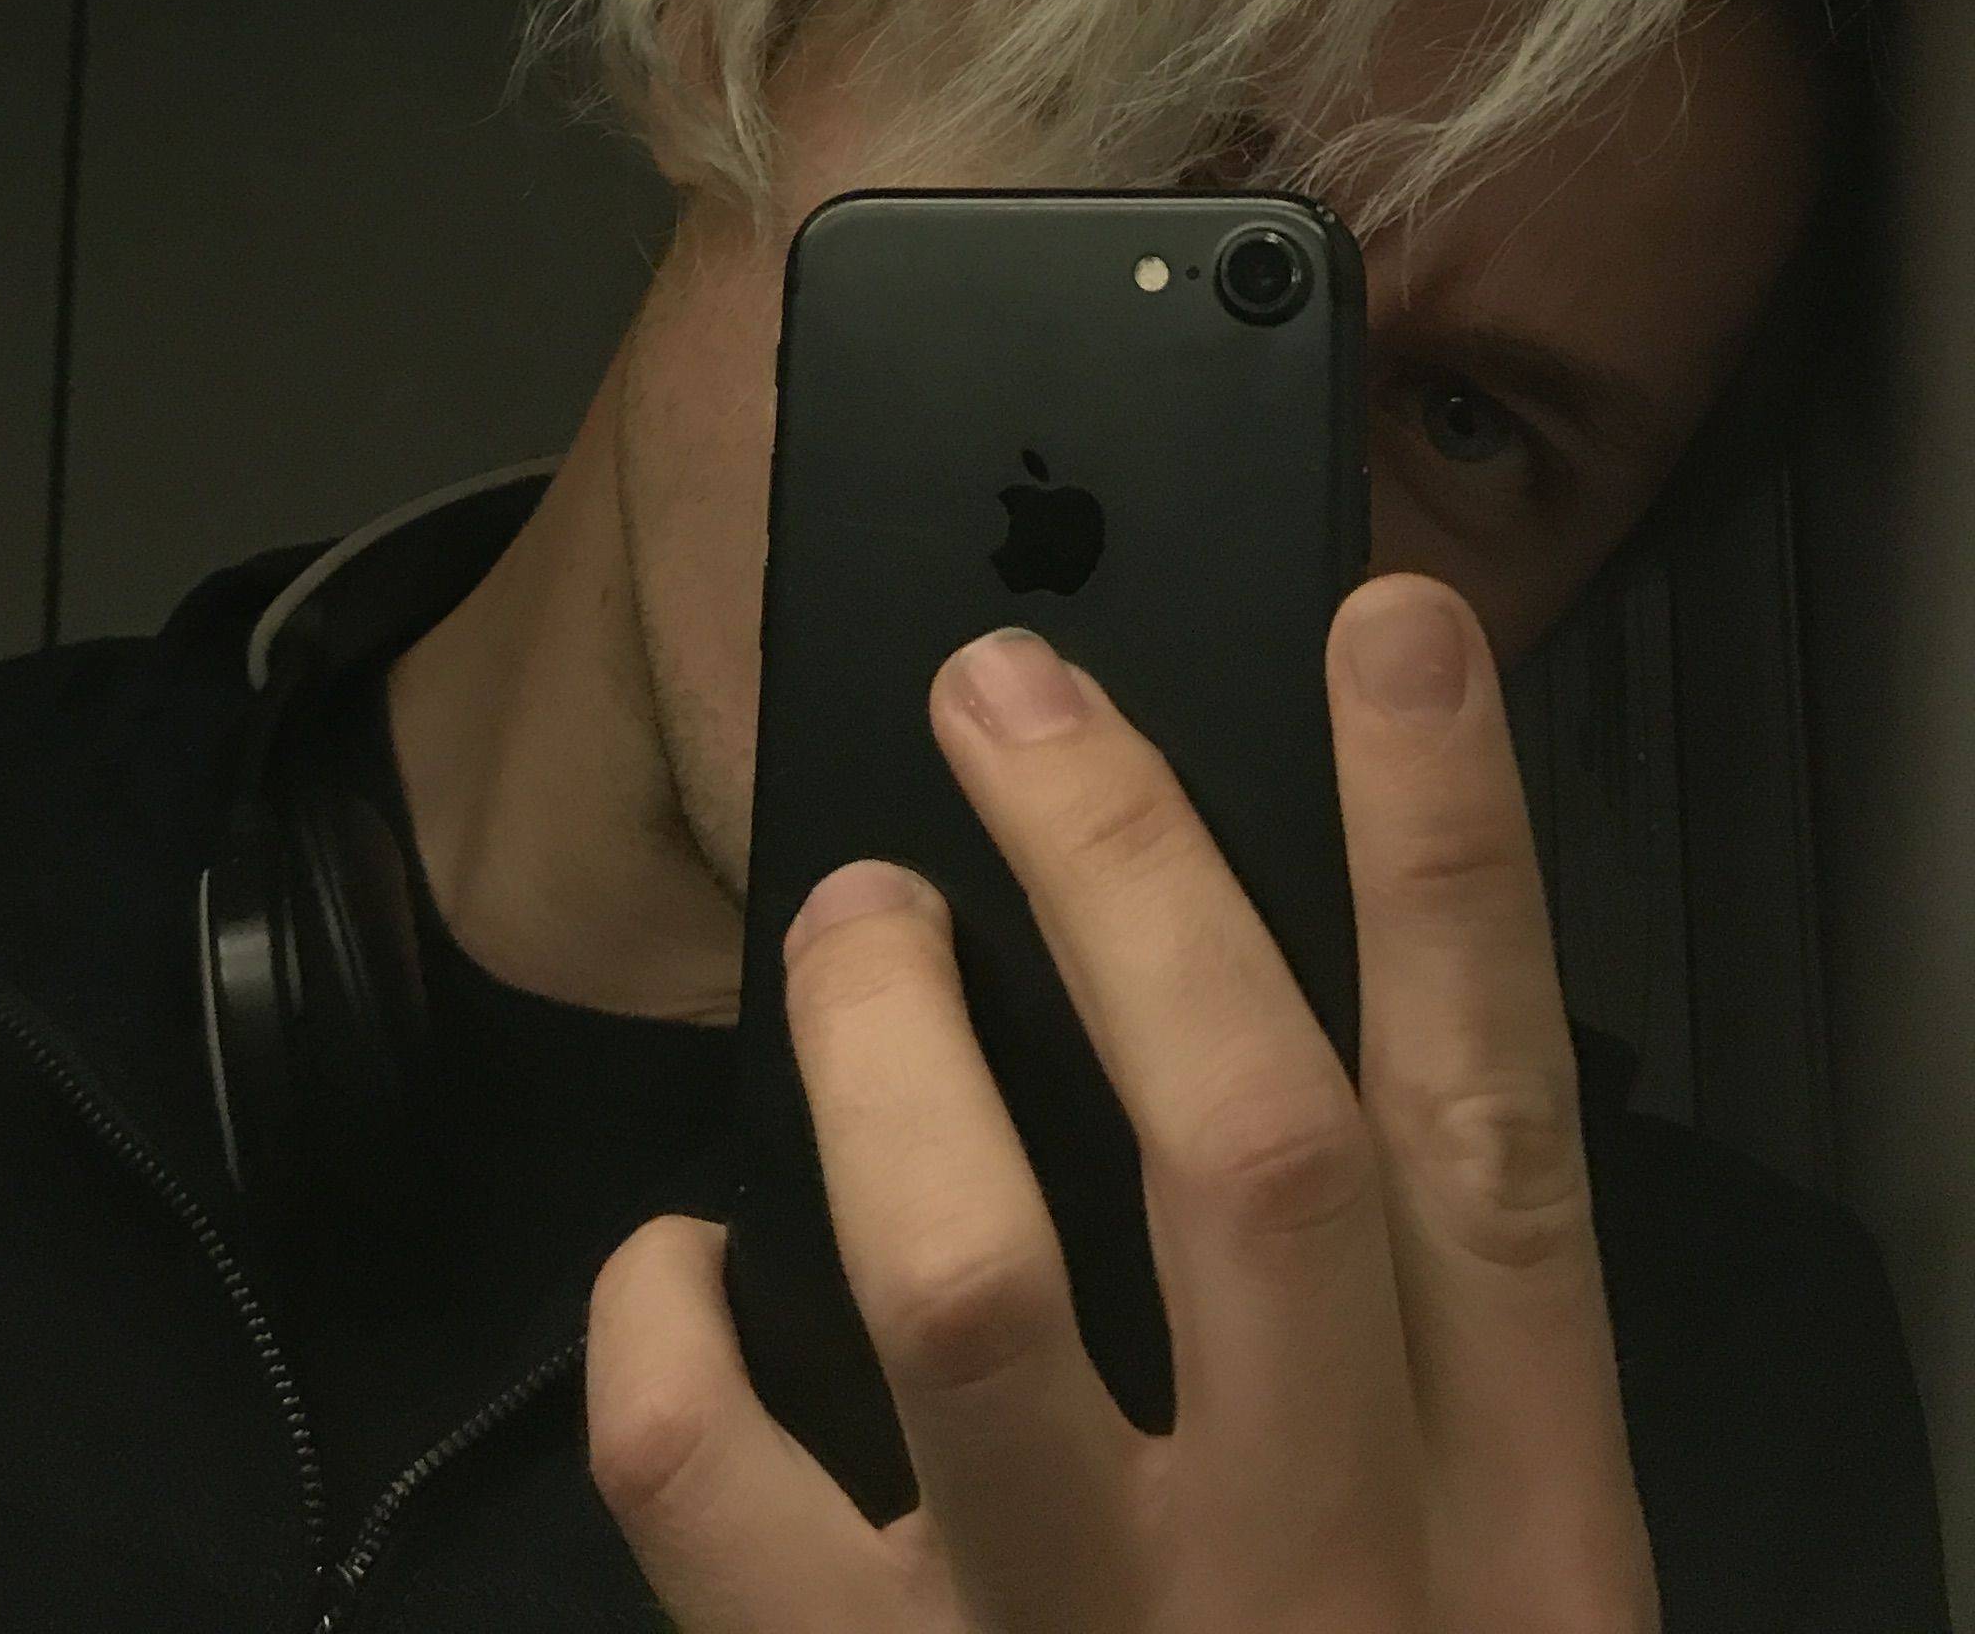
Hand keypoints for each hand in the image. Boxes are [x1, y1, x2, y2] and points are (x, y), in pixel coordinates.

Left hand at [585, 574, 1657, 1632]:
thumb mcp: (1488, 1618)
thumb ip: (1414, 1381)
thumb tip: (1258, 1056)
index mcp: (1510, 1550)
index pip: (1497, 1140)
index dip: (1449, 861)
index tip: (1387, 635)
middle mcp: (1314, 1587)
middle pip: (1246, 1144)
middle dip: (1130, 876)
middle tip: (1009, 705)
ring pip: (968, 1276)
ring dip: (888, 1051)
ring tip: (854, 927)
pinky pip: (715, 1497)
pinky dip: (662, 1335)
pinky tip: (671, 1260)